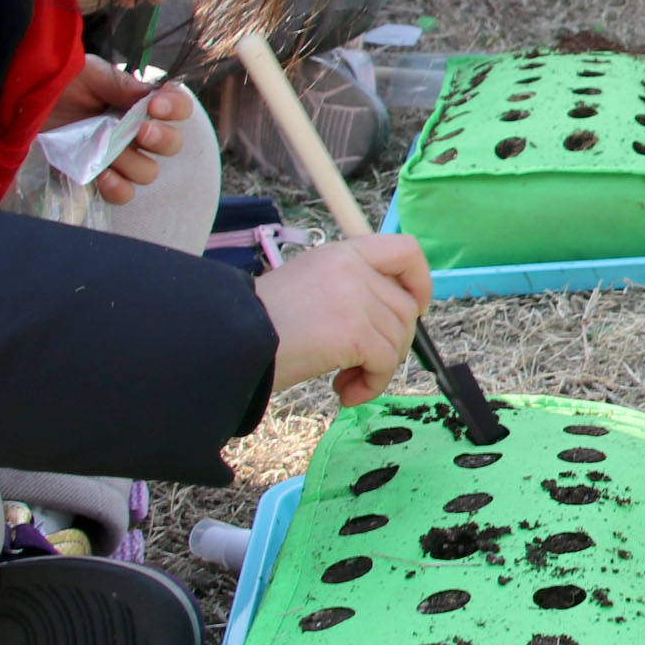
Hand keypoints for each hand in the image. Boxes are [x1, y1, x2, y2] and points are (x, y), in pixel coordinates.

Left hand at [44, 60, 193, 205]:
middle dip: (162, 138)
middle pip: (171, 145)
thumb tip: (148, 95)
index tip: (156, 105)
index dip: (176, 107)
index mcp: (138, 103)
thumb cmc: (58, 82)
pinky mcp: (95, 176)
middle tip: (142, 130)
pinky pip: (121, 193)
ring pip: (148, 172)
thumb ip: (120, 83)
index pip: (177, 107)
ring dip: (134, 162)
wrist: (21, 101)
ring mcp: (116, 157)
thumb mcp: (89, 72)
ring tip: (111, 151)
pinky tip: (103, 174)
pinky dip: (118, 187)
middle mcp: (133, 132)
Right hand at [257, 234, 431, 404]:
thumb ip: (352, 290)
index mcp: (342, 253)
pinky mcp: (354, 332)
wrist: (225, 341)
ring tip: (344, 381)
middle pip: (405, 308)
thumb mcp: (310, 286)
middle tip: (360, 365)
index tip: (414, 309)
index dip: (419, 282)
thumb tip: (394, 318)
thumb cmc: (260, 323)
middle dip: (393, 343)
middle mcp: (353, 268)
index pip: (405, 250)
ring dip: (378, 369)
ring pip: (398, 339)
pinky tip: (344, 393)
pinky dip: (372, 385)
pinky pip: (385, 364)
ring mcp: (355, 298)